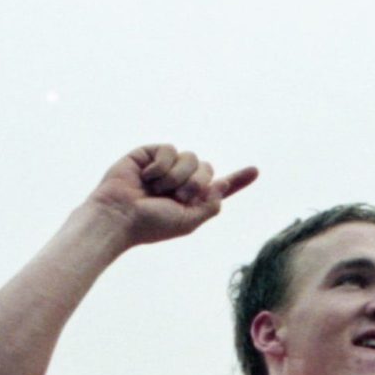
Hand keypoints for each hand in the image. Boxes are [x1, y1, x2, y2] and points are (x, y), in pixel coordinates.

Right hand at [87, 144, 257, 244]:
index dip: (238, 179)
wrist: (119, 216)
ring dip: (176, 176)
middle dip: (195, 183)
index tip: (255, 171)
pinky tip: (146, 176)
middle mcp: (181, 182)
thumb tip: (221, 185)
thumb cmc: (150, 225)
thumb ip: (210, 206)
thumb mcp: (187, 222)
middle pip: (207, 168)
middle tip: (175, 196)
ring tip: (156, 189)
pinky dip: (161, 166)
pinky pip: (170, 150)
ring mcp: (165, 167)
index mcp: (192, 200)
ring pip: (190, 157)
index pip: (218, 187)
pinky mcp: (150, 154)